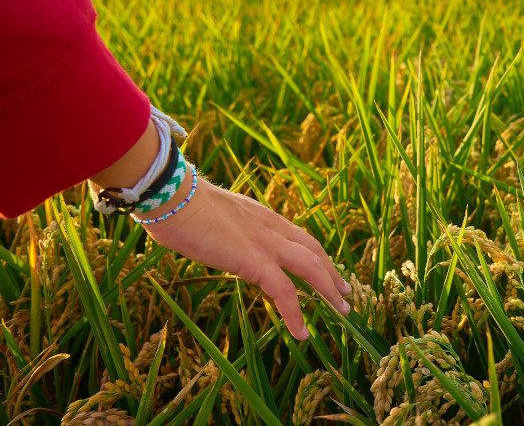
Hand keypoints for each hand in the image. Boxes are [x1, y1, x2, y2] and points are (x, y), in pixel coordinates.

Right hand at [139, 176, 350, 339]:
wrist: (171, 196)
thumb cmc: (179, 203)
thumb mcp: (211, 215)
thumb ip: (224, 228)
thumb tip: (215, 238)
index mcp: (261, 215)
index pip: (298, 236)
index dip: (315, 254)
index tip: (326, 267)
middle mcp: (271, 226)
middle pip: (314, 250)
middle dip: (332, 272)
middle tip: (346, 290)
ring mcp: (265, 243)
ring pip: (311, 268)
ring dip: (330, 290)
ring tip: (343, 310)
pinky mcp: (253, 260)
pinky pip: (284, 291)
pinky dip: (296, 314)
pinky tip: (302, 333)